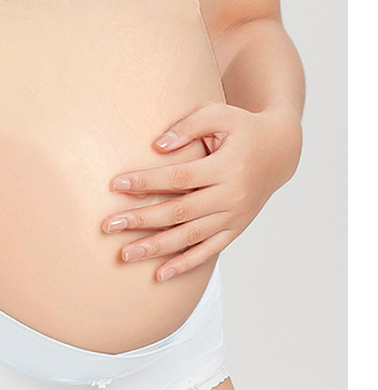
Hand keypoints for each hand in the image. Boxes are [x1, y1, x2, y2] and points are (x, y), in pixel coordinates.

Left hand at [102, 102, 301, 280]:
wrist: (280, 151)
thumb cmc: (242, 128)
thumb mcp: (220, 115)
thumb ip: (188, 127)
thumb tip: (157, 146)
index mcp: (228, 167)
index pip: (179, 178)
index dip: (147, 182)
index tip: (116, 185)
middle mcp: (232, 195)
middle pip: (179, 212)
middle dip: (141, 220)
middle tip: (109, 225)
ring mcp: (234, 217)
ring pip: (190, 237)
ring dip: (156, 248)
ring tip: (125, 255)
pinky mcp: (235, 230)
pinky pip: (207, 252)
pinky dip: (184, 264)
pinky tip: (160, 275)